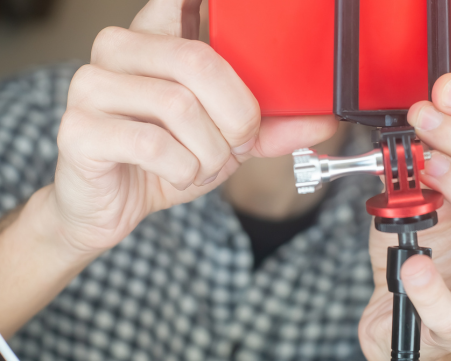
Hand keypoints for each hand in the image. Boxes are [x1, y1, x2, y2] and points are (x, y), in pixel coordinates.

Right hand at [51, 0, 336, 256]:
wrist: (115, 204)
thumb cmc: (168, 160)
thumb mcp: (227, 138)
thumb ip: (271, 125)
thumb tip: (325, 120)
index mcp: (156, 37)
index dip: (214, 1)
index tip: (244, 23)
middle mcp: (119, 49)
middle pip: (199, 61)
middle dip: (237, 115)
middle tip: (237, 142)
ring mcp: (91, 85)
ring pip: (180, 107)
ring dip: (211, 152)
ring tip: (204, 163)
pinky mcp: (78, 128)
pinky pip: (154, 144)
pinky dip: (184, 169)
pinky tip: (178, 173)